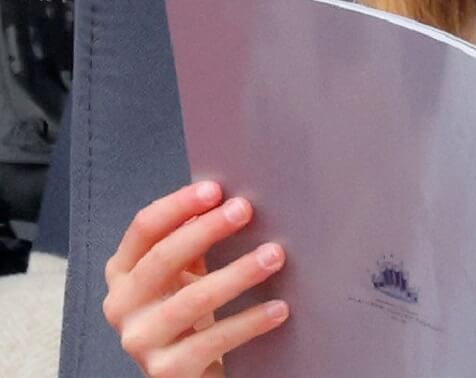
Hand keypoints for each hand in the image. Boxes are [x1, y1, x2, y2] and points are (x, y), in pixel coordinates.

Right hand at [103, 181, 289, 377]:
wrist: (189, 373)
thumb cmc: (190, 308)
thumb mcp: (185, 270)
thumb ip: (195, 237)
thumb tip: (231, 198)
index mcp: (123, 271)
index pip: (144, 228)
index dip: (178, 205)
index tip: (216, 190)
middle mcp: (122, 306)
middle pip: (163, 258)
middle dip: (208, 230)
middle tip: (246, 210)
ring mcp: (140, 341)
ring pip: (193, 299)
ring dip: (238, 273)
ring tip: (274, 255)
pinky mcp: (165, 372)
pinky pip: (214, 340)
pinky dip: (250, 321)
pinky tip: (278, 308)